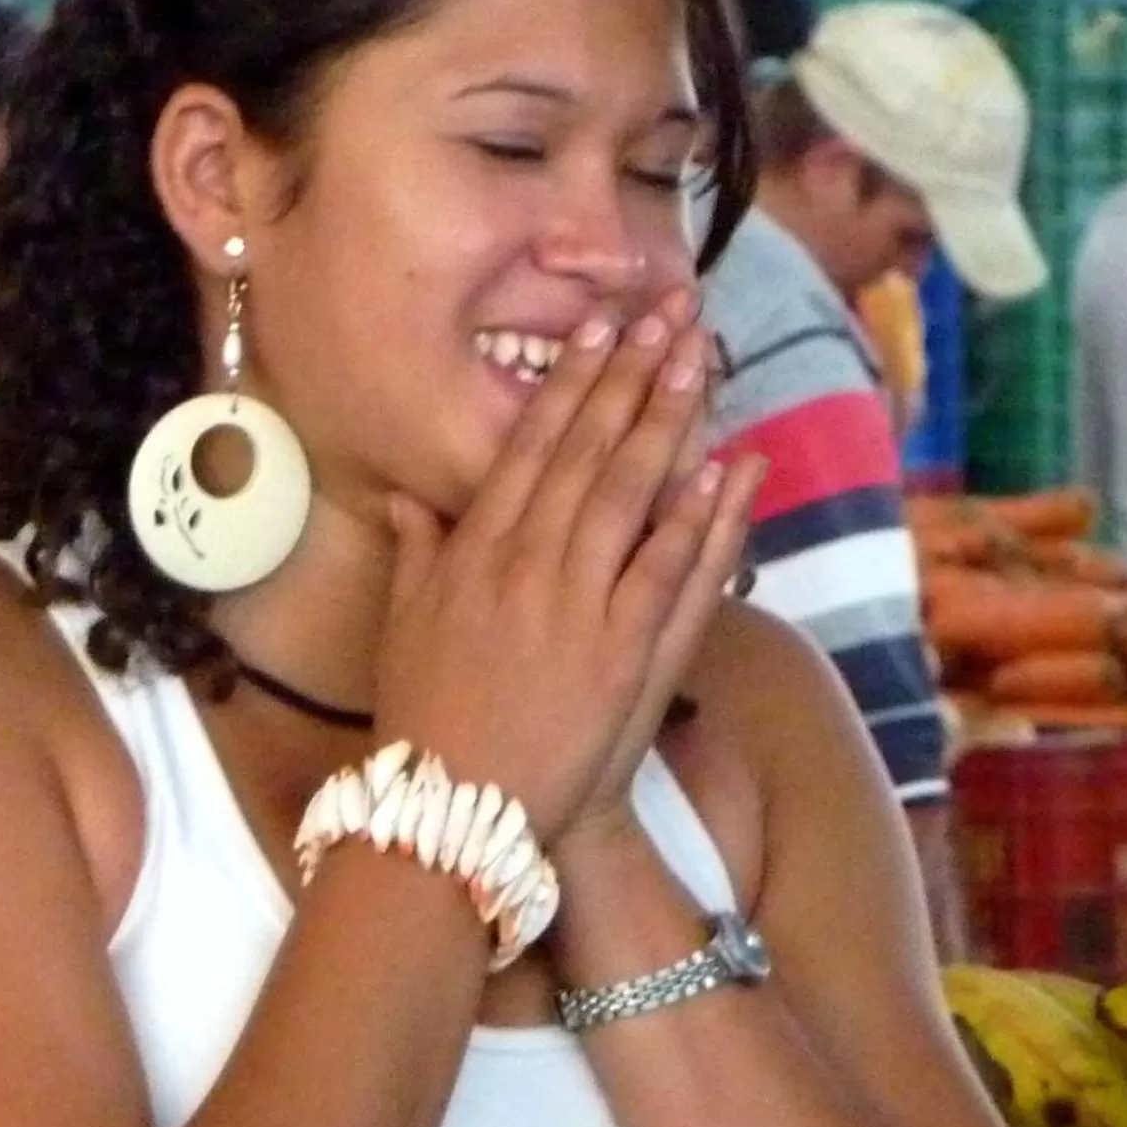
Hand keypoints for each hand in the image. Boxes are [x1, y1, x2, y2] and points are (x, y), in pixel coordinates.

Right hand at [377, 290, 760, 850]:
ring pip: (634, 495)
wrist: (456, 812)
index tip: (601, 327)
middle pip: (590, 452)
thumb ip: (414, 554)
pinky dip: (698, 520)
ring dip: (670, 422)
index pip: (532, 445)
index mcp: (475, 550)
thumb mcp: (404, 626)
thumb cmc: (426, 720)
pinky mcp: (626, 654)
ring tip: (699, 361)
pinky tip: (723, 468)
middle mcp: (528, 564)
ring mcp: (581, 606)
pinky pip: (669, 572)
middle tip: (667, 315)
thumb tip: (410, 500)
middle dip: (632, 377)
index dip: (572, 381)